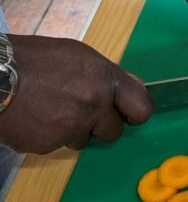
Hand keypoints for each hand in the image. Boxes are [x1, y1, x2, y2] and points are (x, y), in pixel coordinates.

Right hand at [0, 36, 152, 152]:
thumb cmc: (32, 59)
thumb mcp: (76, 55)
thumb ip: (105, 75)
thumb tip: (128, 89)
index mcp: (104, 78)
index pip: (142, 107)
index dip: (135, 113)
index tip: (127, 114)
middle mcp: (94, 104)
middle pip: (114, 131)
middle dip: (100, 125)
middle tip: (81, 112)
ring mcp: (72, 127)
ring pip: (84, 140)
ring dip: (73, 131)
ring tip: (51, 110)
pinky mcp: (49, 144)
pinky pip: (58, 146)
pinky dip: (49, 136)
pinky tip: (36, 119)